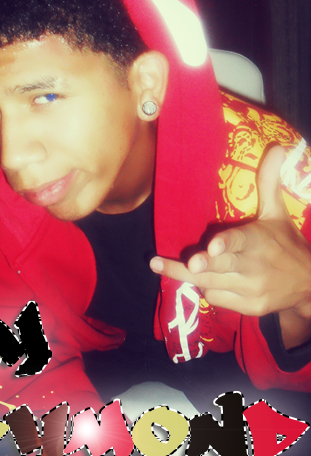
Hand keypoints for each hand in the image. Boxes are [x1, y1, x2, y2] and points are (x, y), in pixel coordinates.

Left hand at [150, 145, 310, 348]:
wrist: (308, 284)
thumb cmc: (286, 243)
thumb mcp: (277, 212)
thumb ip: (269, 182)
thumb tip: (279, 147)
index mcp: (260, 240)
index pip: (242, 241)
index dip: (227, 244)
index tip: (213, 245)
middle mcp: (255, 266)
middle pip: (221, 266)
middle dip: (200, 265)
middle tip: (179, 261)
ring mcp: (252, 290)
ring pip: (212, 283)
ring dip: (187, 275)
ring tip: (159, 264)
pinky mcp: (249, 308)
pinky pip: (217, 298)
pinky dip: (207, 289)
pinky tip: (201, 278)